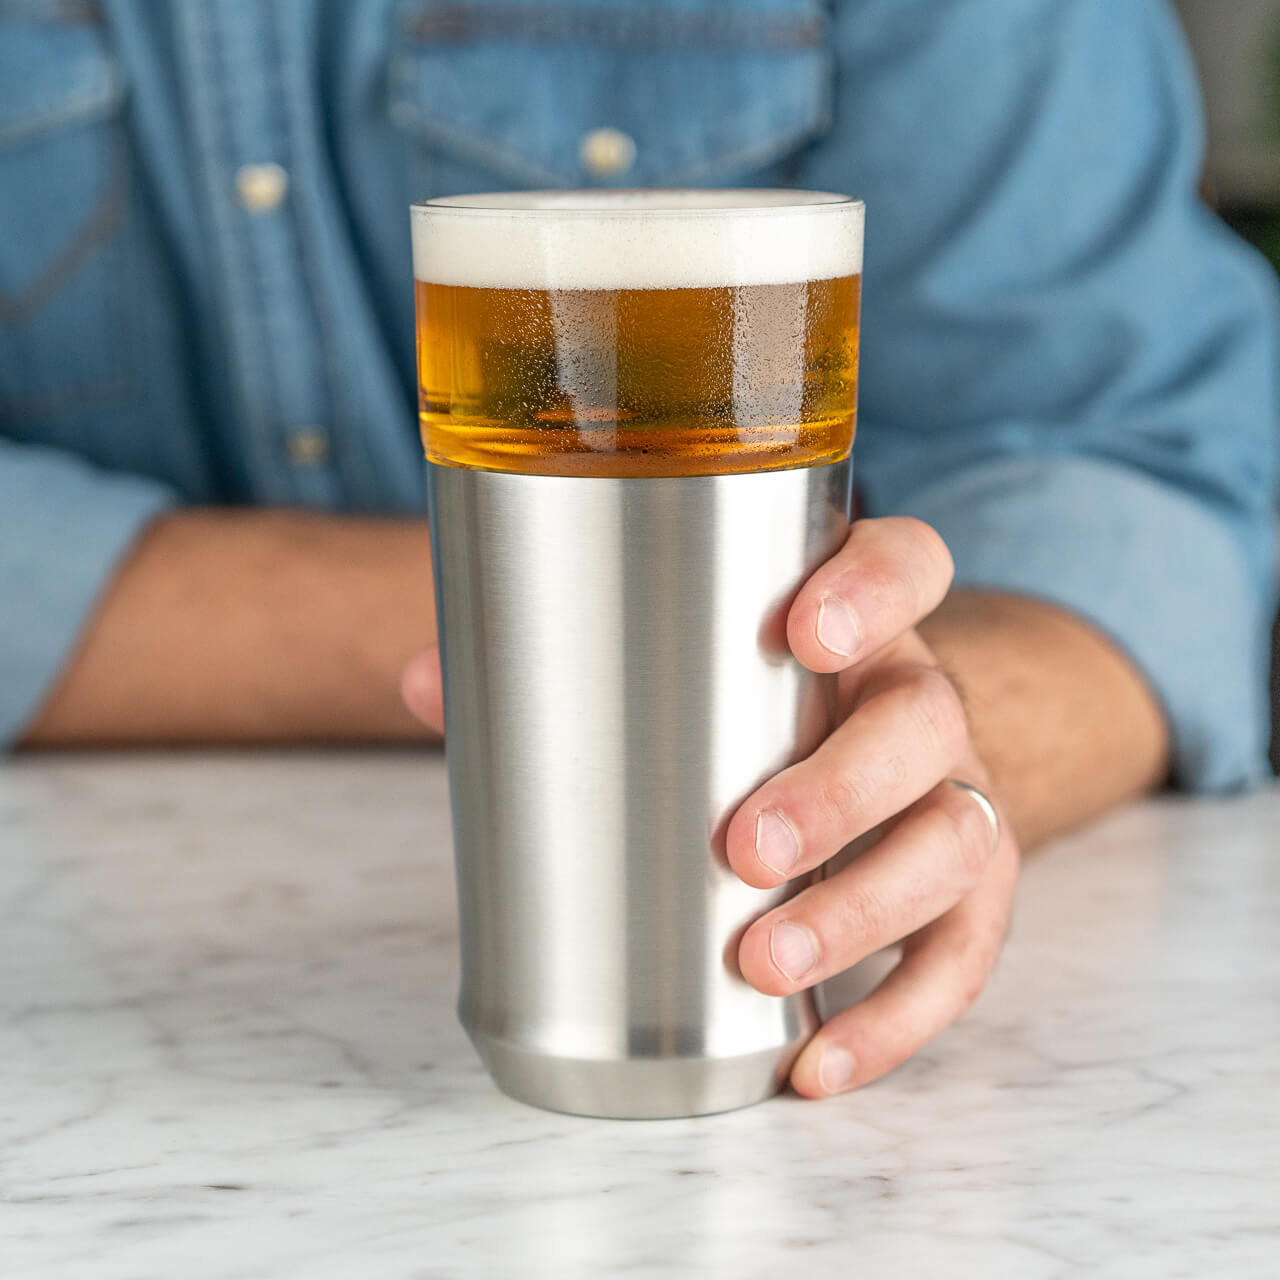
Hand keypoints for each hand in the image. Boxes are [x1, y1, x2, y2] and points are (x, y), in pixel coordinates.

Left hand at [400, 517, 1019, 1098]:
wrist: (858, 754)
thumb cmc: (744, 697)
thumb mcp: (675, 654)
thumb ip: (549, 656)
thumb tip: (425, 682)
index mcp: (855, 618)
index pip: (907, 562)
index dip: (876, 589)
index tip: (804, 632)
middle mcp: (917, 698)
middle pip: (926, 721)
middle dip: (844, 786)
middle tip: (744, 845)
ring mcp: (954, 795)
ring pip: (956, 841)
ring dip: (863, 910)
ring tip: (762, 962)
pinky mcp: (969, 894)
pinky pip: (962, 955)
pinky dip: (898, 1019)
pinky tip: (816, 1063)